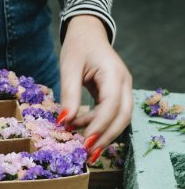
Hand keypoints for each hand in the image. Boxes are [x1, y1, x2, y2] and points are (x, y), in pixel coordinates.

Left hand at [59, 15, 132, 162]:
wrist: (87, 33)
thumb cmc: (78, 47)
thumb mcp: (69, 68)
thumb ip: (69, 95)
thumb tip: (64, 122)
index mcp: (114, 74)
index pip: (111, 106)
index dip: (99, 126)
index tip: (84, 143)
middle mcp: (123, 83)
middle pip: (122, 117)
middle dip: (106, 137)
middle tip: (88, 155)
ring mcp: (122, 88)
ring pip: (119, 118)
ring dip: (102, 133)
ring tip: (80, 142)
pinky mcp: (115, 93)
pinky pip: (111, 113)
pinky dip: (97, 123)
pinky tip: (80, 127)